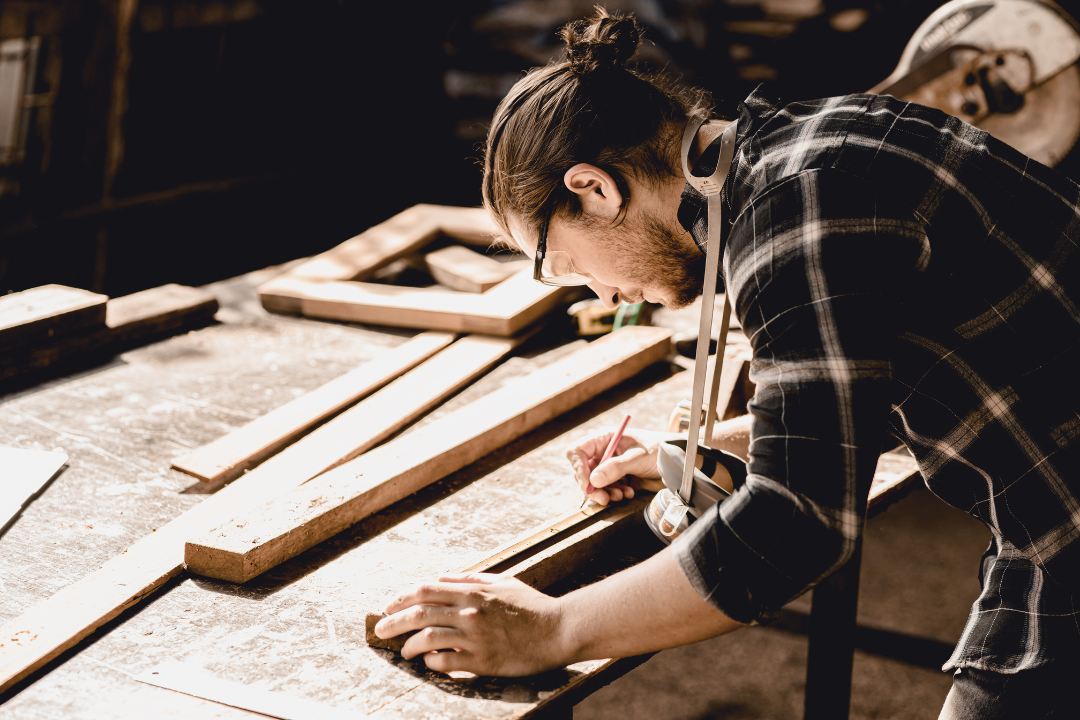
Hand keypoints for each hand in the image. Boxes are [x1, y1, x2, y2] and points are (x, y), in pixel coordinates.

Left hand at [374, 573, 567, 675]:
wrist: (558, 630)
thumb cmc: (531, 606)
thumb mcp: (501, 582)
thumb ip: (470, 579)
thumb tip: (442, 577)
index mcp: (473, 591)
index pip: (425, 590)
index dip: (401, 598)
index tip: (388, 606)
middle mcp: (470, 611)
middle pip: (419, 613)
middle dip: (393, 621)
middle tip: (380, 629)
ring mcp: (475, 637)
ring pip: (427, 638)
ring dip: (409, 645)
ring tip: (404, 651)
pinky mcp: (482, 661)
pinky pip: (446, 662)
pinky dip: (431, 662)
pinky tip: (428, 662)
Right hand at [565, 427, 668, 505]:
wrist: (677, 462)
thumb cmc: (659, 450)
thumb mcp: (637, 457)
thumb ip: (615, 468)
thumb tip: (593, 481)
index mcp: (604, 439)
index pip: (578, 451)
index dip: (578, 468)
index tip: (587, 485)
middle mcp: (604, 452)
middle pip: (583, 471)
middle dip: (592, 487)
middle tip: (604, 498)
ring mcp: (610, 466)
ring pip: (594, 484)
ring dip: (605, 493)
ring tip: (621, 495)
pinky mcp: (618, 478)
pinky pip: (606, 489)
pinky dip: (614, 494)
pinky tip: (628, 492)